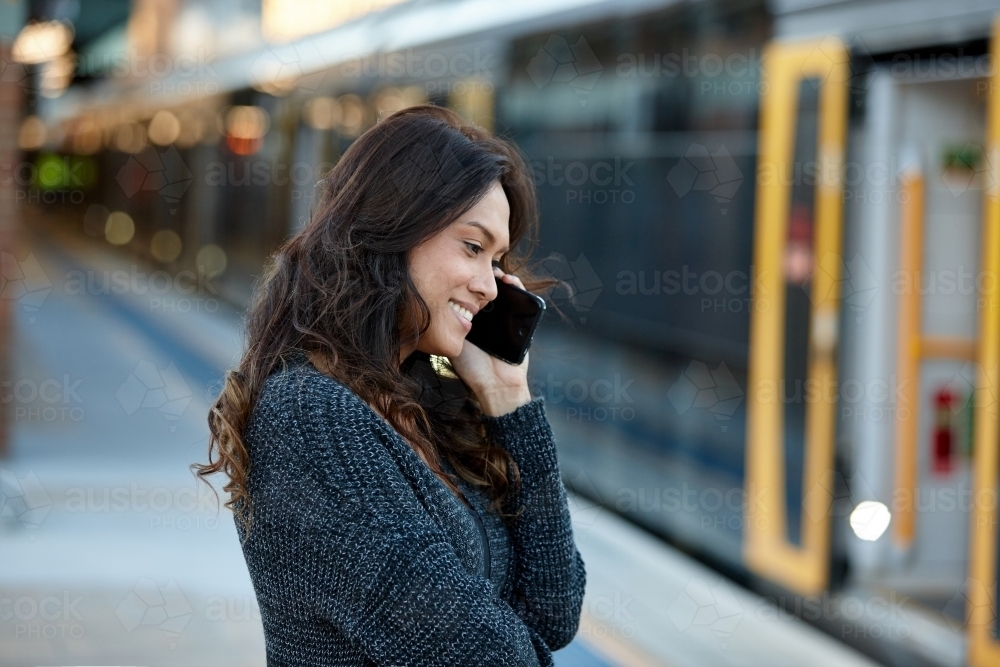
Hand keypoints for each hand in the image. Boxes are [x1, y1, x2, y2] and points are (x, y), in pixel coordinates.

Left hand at [449, 266, 532, 416]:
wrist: (496, 385)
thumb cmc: (473, 369)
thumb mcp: (455, 342)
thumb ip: (449, 326)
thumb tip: (434, 305)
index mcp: (473, 323)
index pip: (471, 297)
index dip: (467, 284)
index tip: (461, 272)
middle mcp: (490, 319)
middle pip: (487, 292)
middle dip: (484, 278)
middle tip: (478, 268)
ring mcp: (507, 320)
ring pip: (505, 293)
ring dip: (501, 280)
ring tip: (495, 272)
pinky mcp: (522, 322)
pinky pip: (522, 300)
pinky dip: (517, 287)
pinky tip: (509, 281)